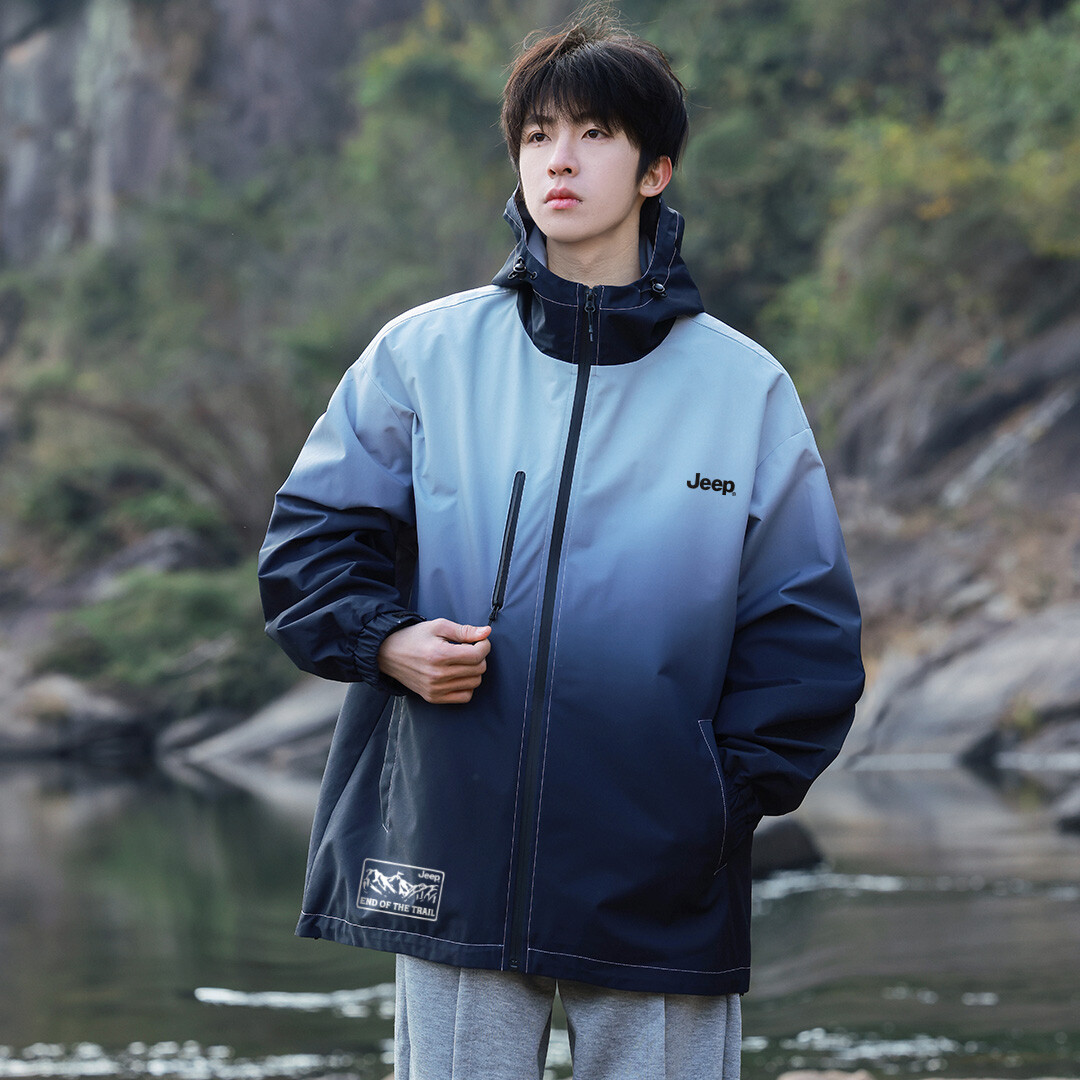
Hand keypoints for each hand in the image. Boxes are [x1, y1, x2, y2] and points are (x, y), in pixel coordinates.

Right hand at [377, 619, 491, 703]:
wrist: (389, 653)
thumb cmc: (414, 637)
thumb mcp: (438, 626)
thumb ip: (464, 630)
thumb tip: (486, 632)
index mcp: (440, 655)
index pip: (477, 655)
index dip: (484, 645)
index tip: (480, 641)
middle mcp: (438, 675)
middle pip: (479, 669)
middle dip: (479, 656)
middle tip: (469, 649)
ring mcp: (436, 689)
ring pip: (474, 683)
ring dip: (474, 670)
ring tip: (462, 661)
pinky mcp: (434, 698)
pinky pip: (465, 697)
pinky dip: (467, 686)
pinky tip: (459, 675)